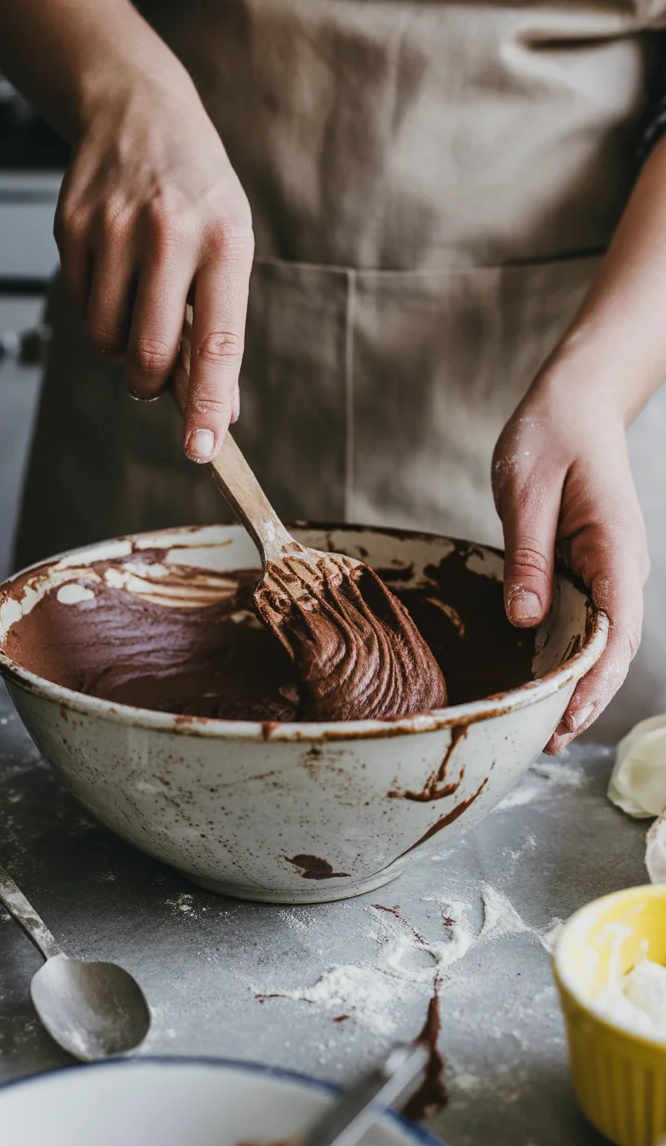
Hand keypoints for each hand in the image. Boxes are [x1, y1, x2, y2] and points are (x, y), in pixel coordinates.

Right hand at [54, 61, 253, 461]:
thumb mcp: (231, 246)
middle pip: (149, 351)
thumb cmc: (198, 193)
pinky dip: (97, 315)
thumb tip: (218, 410)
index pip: (217, 342)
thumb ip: (223, 327)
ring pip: (107, 337)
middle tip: (153, 382)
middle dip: (150, 384)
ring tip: (137, 314)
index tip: (202, 449)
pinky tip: (114, 282)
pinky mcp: (72, 226)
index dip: (206, 403)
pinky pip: (80, 308)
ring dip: (120, 350)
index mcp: (225, 242)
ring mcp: (115, 228)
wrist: (139, 112)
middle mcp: (170, 233)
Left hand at [492, 367, 648, 753]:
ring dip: (576, 684)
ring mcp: (609, 570)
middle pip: (613, 648)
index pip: (615, 631)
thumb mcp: (527, 490)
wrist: (575, 401)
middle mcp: (621, 567)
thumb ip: (527, 556)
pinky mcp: (590, 569)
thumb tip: (525, 619)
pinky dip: (567, 654)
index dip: (594, 682)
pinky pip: (584, 620)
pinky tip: (541, 679)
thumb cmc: (552, 433)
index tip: (568, 719)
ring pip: (601, 640)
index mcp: (614, 548)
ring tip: (540, 728)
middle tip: (544, 743)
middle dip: (584, 698)